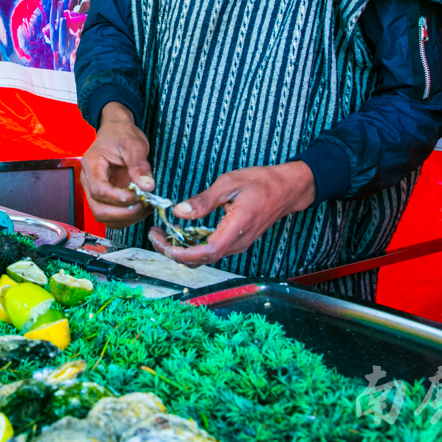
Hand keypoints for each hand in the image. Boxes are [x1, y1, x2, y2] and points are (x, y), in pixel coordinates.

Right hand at [80, 102, 153, 227]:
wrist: (116, 132)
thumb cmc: (122, 135)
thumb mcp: (133, 145)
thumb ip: (139, 165)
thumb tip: (147, 186)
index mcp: (92, 164)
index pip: (99, 190)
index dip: (119, 198)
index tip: (138, 195)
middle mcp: (88, 181)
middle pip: (99, 209)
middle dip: (123, 213)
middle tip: (144, 204)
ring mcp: (94, 191)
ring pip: (103, 216)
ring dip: (126, 218)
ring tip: (145, 206)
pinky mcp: (103, 198)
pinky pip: (111, 216)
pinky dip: (126, 217)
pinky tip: (140, 207)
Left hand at [149, 161, 316, 266]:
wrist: (287, 188)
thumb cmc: (261, 182)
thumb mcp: (229, 183)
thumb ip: (204, 200)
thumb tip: (179, 212)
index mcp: (237, 228)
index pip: (208, 252)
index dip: (184, 254)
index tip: (165, 244)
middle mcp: (238, 242)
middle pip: (203, 259)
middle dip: (174, 252)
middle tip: (154, 236)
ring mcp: (238, 244)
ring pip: (206, 257)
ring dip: (182, 250)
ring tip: (162, 234)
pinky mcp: (236, 241)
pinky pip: (212, 250)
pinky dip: (193, 245)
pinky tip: (180, 233)